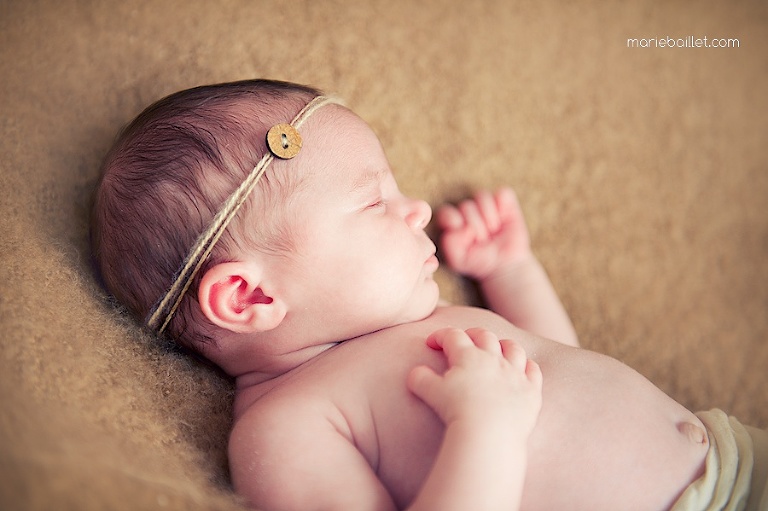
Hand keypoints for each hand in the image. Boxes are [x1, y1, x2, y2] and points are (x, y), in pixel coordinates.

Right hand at [407, 328, 542, 436]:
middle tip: (464, 340)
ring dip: (503, 345)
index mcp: (468, 356)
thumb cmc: (457, 411)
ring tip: (497, 349)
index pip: (453, 336)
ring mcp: (515, 374)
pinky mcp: (531, 391)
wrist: (489, 434)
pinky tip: (523, 369)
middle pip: (484, 336)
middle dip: (472, 334)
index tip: (432, 343)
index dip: (440, 336)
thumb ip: (420, 379)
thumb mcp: (431, 393)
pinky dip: (528, 366)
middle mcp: (494, 359)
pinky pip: (533, 371)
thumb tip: (415, 373)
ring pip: (513, 348)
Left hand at [436, 188, 531, 279]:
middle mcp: (468, 210)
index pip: (446, 212)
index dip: (454, 221)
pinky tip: (503, 221)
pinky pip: (503, 194)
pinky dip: (503, 206)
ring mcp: (486, 205)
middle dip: (476, 226)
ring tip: (493, 231)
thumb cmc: (478, 261)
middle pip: (466, 206)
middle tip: (483, 240)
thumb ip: (449, 244)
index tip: (465, 236)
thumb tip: (457, 226)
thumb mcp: (458, 259)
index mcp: (452, 221)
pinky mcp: (505, 203)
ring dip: (489, 217)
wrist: (505, 265)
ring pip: (482, 196)